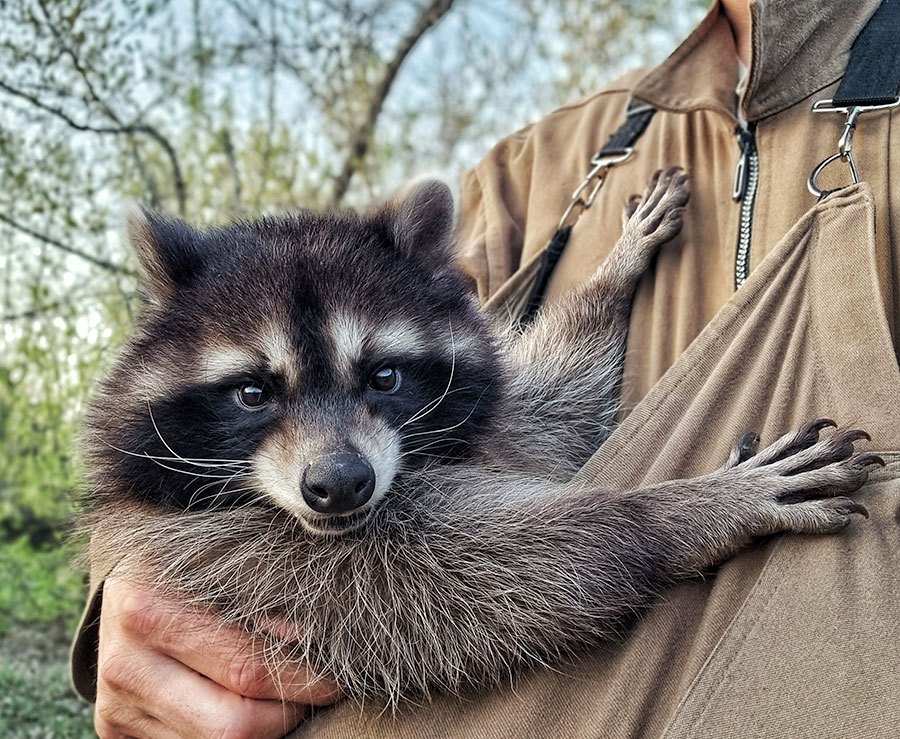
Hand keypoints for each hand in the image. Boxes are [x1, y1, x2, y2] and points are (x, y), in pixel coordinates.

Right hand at [94, 577, 341, 738]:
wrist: (123, 575)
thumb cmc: (189, 565)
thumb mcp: (222, 562)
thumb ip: (263, 599)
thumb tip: (307, 641)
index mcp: (149, 609)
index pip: (247, 669)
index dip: (303, 680)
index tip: (338, 676)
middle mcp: (124, 663)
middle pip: (231, 726)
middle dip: (288, 715)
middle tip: (320, 694)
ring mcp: (114, 704)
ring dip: (262, 731)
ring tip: (288, 699)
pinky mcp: (112, 728)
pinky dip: (227, 736)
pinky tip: (249, 708)